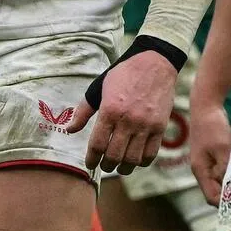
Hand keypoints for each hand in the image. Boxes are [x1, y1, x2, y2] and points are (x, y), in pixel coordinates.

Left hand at [67, 52, 177, 174]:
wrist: (155, 62)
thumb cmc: (124, 74)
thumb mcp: (98, 88)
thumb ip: (83, 110)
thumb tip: (70, 130)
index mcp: (110, 110)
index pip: (97, 146)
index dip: (91, 159)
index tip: (90, 162)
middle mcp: (128, 120)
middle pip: (114, 156)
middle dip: (106, 165)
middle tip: (104, 165)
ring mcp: (146, 125)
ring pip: (132, 159)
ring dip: (123, 168)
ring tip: (120, 166)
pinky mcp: (160, 126)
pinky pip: (151, 154)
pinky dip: (141, 162)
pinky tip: (136, 159)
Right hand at [190, 102, 230, 205]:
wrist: (206, 106)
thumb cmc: (213, 126)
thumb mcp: (222, 147)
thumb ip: (225, 167)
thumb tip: (230, 186)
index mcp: (201, 170)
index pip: (211, 197)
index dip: (225, 204)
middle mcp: (202, 170)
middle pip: (215, 192)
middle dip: (229, 197)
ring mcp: (207, 162)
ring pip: (219, 182)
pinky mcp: (213, 155)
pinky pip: (222, 171)